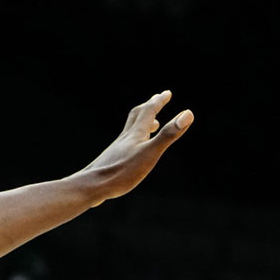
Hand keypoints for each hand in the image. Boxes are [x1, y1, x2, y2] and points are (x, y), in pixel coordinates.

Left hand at [79, 90, 193, 203]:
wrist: (91, 186)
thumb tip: (188, 113)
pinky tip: (132, 151)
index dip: (159, 101)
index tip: (167, 93)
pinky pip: (123, 145)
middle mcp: (124, 138)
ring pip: (129, 130)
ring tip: (150, 125)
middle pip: (136, 116)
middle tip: (156, 100)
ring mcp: (116, 149)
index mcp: (136, 134)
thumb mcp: (150, 153)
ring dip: (141, 123)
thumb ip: (168, 135)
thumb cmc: (122, 171)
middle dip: (149, 107)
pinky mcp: (110, 161)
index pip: (148, 111)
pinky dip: (132, 141)